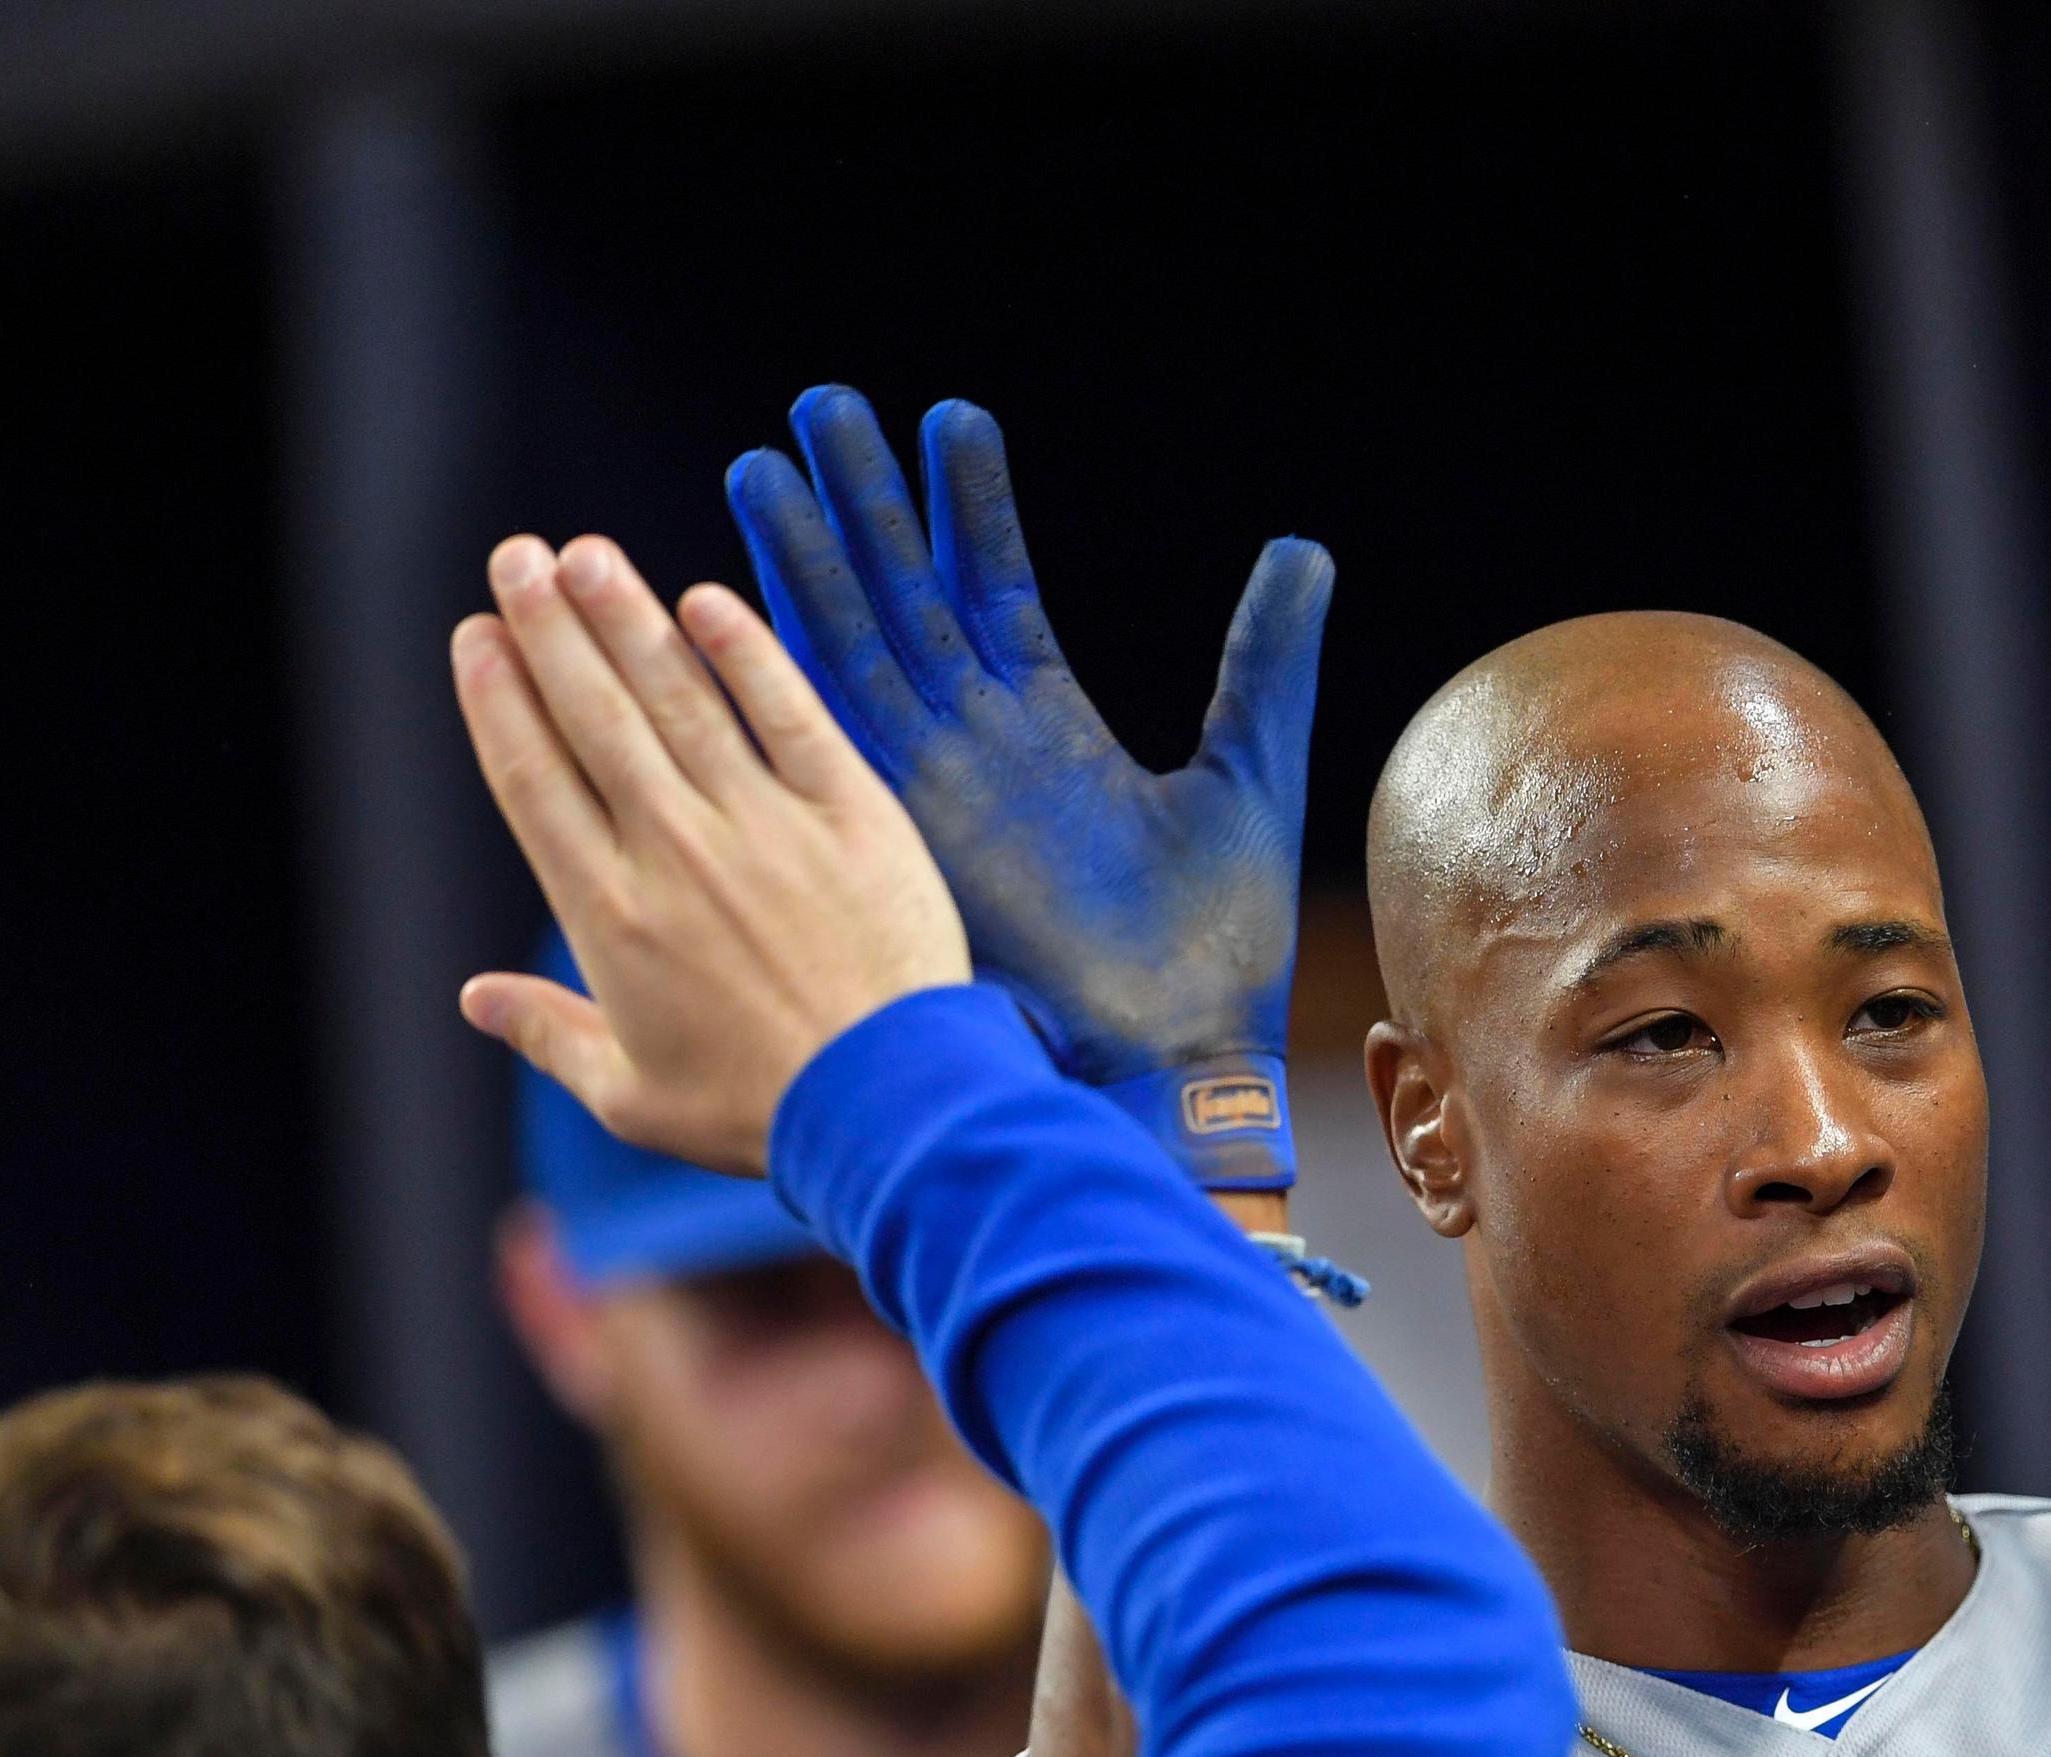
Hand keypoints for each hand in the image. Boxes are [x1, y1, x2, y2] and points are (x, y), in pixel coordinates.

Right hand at [450, 534, 967, 1175]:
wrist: (887, 1109)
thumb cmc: (758, 1113)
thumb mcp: (633, 1096)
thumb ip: (550, 1033)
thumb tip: (473, 998)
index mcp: (608, 914)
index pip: (534, 780)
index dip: (498, 700)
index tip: (476, 637)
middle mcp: (674, 851)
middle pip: (593, 717)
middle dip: (547, 629)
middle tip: (516, 557)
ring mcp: (763, 825)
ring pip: (677, 698)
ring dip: (625, 618)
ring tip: (584, 555)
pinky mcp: (850, 814)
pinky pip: (790, 714)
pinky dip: (746, 654)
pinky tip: (707, 602)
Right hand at [723, 387, 1331, 1188]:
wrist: (1175, 1057)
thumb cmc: (1219, 944)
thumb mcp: (1252, 771)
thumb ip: (1266, 660)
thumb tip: (1303, 547)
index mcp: (1049, 727)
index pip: (995, 585)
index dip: (969, 505)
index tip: (949, 418)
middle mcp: (975, 745)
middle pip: (901, 595)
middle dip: (860, 503)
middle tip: (822, 404)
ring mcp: (931, 784)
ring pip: (852, 644)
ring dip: (806, 556)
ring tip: (767, 459)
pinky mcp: (905, 832)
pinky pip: (830, 730)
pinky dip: (787, 660)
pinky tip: (746, 585)